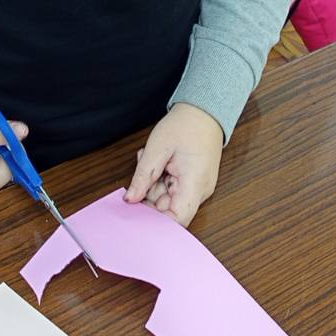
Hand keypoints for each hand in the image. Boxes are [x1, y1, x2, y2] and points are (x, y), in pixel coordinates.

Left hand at [125, 103, 222, 226]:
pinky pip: (172, 190)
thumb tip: (130, 199)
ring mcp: (197, 188)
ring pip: (167, 199)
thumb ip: (143, 176)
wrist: (205, 111)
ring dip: (153, 184)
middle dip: (149, 196)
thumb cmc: (187, 125)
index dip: (156, 223)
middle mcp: (199, 191)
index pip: (178, 220)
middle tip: (141, 176)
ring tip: (152, 161)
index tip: (136, 215)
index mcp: (194, 184)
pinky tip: (159, 163)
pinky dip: (160, 179)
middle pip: (168, 210)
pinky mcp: (193, 183)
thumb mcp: (157, 148)